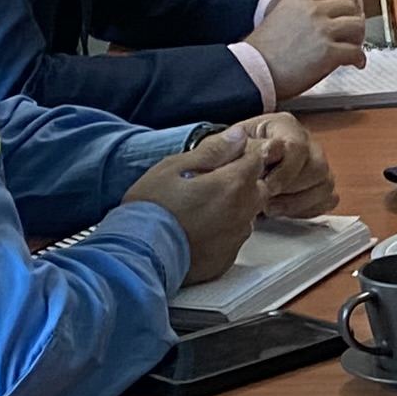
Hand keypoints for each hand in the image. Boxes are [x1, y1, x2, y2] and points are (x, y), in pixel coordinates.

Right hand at [124, 136, 267, 283]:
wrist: (139, 254)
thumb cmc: (152, 209)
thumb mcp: (175, 167)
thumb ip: (212, 151)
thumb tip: (238, 137)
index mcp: (232, 185)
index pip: (256, 159)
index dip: (242, 154)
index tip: (225, 157)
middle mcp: (242, 212)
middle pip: (257, 188)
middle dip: (240, 181)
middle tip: (208, 182)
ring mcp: (236, 238)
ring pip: (247, 214)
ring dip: (232, 207)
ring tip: (199, 208)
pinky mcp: (227, 259)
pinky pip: (233, 238)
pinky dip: (222, 231)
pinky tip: (198, 230)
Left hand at [238, 114, 335, 216]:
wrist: (235, 168)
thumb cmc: (232, 156)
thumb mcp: (223, 147)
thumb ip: (233, 146)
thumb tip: (248, 143)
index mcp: (284, 125)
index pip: (298, 147)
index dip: (284, 172)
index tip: (267, 187)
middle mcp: (306, 141)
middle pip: (317, 168)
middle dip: (291, 189)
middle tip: (267, 199)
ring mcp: (317, 162)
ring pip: (325, 185)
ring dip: (298, 202)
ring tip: (272, 207)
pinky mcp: (321, 183)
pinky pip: (329, 198)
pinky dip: (309, 209)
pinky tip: (286, 209)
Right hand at [249, 0, 368, 98]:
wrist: (254, 69)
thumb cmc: (262, 47)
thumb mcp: (275, 11)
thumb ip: (294, 0)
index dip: (339, 6)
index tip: (340, 15)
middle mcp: (313, 10)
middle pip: (349, 6)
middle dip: (351, 19)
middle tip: (350, 32)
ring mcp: (323, 30)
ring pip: (357, 25)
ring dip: (357, 37)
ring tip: (353, 47)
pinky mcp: (329, 52)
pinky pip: (355, 51)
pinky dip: (358, 58)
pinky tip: (355, 63)